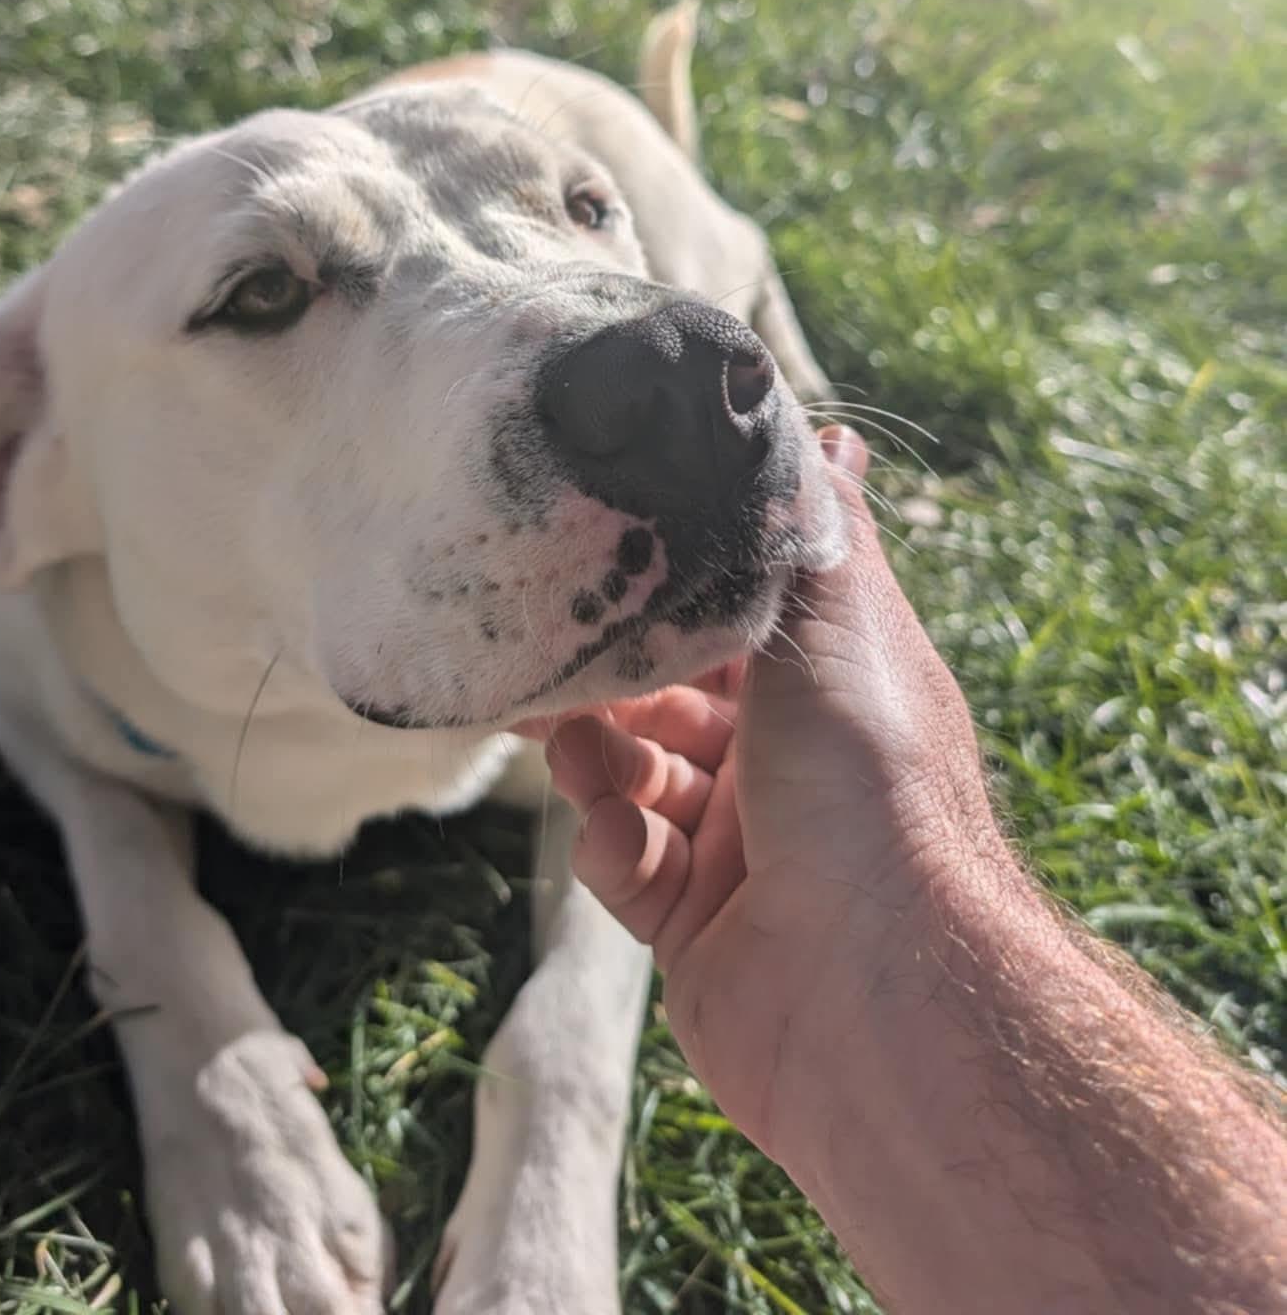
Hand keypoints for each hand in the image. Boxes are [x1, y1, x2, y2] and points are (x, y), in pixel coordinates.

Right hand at [539, 426, 1011, 1161]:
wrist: (882, 994)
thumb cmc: (872, 786)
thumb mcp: (845, 626)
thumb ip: (815, 533)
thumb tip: (830, 433)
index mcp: (830, 686)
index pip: (739, 615)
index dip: (675, 585)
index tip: (605, 546)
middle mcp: (786, 761)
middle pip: (669, 693)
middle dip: (609, 672)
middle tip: (545, 648)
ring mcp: (739, 846)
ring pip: (634, 771)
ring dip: (598, 752)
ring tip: (576, 747)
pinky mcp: (693, 923)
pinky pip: (627, 863)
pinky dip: (613, 842)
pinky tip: (621, 834)